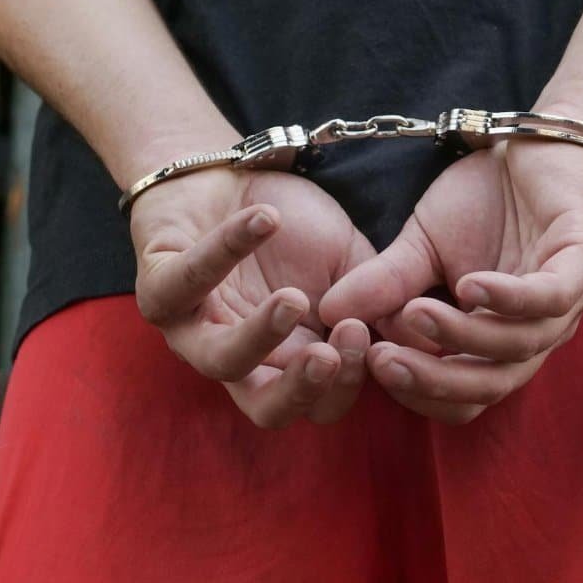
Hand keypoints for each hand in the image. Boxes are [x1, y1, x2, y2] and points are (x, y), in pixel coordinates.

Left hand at [130, 166, 375, 427]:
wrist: (231, 173)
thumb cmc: (295, 226)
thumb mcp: (352, 261)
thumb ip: (383, 296)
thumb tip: (424, 332)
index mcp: (290, 361)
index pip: (321, 404)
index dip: (347, 383)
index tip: (369, 335)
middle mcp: (241, 359)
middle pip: (267, 410)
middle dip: (302, 390)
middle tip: (331, 354)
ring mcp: (195, 329)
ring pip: (219, 360)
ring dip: (260, 336)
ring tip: (293, 300)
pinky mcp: (157, 287)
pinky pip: (184, 282)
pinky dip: (226, 249)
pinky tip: (266, 221)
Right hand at [320, 129, 582, 423]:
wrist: (534, 137)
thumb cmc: (484, 196)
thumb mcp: (421, 243)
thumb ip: (385, 282)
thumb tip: (327, 313)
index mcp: (503, 339)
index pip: (466, 396)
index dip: (420, 393)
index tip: (369, 365)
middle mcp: (538, 331)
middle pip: (492, 386)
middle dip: (434, 381)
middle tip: (381, 361)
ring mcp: (567, 298)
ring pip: (518, 346)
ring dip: (462, 336)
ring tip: (414, 312)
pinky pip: (549, 297)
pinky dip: (508, 298)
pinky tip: (467, 286)